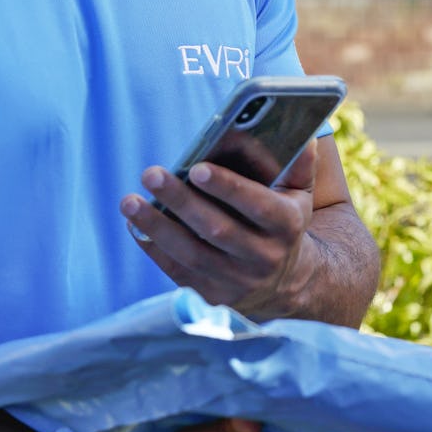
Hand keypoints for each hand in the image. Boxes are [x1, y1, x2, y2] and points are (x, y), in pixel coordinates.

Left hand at [119, 142, 319, 319]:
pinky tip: (134, 224)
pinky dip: (153, 247)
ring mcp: (236, 281)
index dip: (228, 188)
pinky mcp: (213, 296)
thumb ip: (300, 166)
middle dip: (182, 202)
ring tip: (129, 201)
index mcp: (286, 227)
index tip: (197, 168)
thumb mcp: (299, 198)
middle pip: (218, 230)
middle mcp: (263, 258)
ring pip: (191, 254)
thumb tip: (303, 134)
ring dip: (157, 226)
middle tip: (151, 174)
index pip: (258, 206)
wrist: (284, 284)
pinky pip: (177, 271)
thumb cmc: (282, 226)